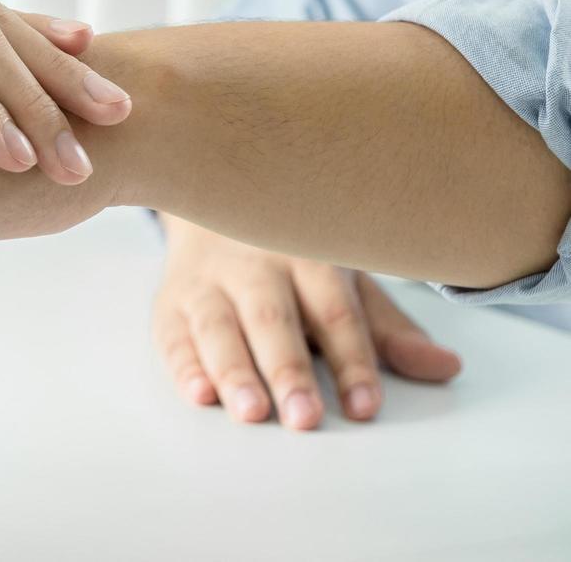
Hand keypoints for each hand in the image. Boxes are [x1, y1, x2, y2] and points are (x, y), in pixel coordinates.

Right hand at [152, 216, 461, 429]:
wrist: (212, 197)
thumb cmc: (289, 252)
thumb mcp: (343, 279)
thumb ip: (386, 329)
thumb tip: (446, 368)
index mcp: (308, 255)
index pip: (334, 312)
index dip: (352, 360)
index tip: (365, 406)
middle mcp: (254, 264)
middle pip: (272, 318)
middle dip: (287, 369)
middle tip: (303, 417)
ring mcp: (207, 281)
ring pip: (217, 325)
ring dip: (232, 369)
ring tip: (250, 412)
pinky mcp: (169, 301)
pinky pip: (172, 332)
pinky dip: (182, 363)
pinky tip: (198, 393)